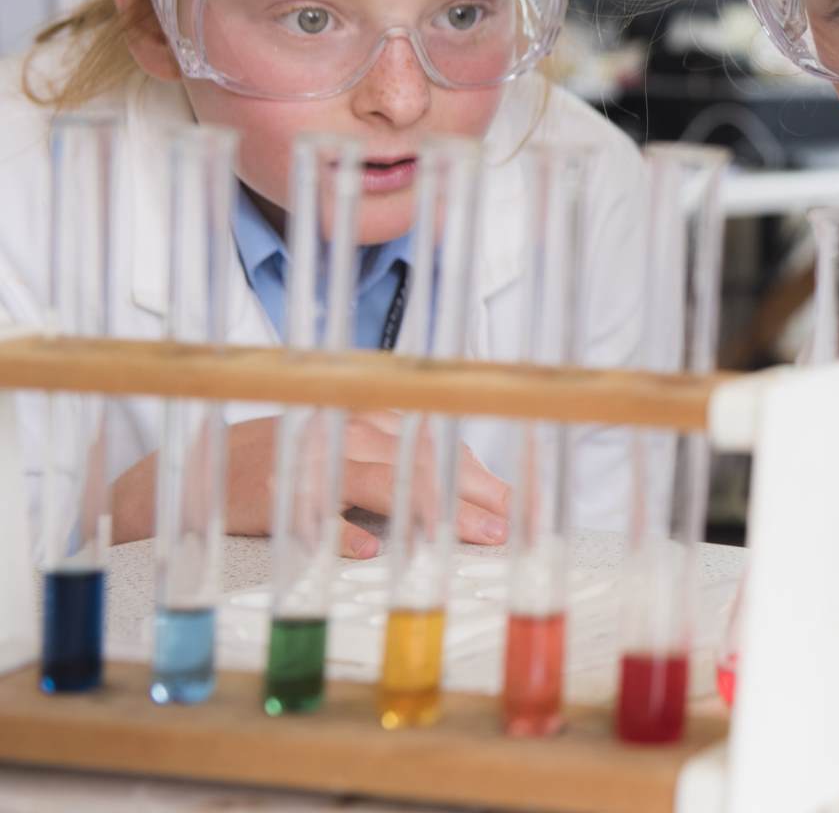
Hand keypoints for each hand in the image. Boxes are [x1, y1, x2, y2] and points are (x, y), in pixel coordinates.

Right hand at [110, 412, 511, 557]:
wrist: (193, 471)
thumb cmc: (282, 463)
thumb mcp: (340, 451)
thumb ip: (392, 464)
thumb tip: (462, 493)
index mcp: (364, 420)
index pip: (434, 445)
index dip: (476, 474)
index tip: (513, 501)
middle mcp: (342, 435)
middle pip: (420, 462)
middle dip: (470, 495)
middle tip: (506, 526)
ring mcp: (310, 466)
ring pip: (382, 483)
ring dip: (430, 512)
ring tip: (468, 537)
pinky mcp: (273, 499)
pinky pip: (316, 516)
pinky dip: (344, 532)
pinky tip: (371, 551)